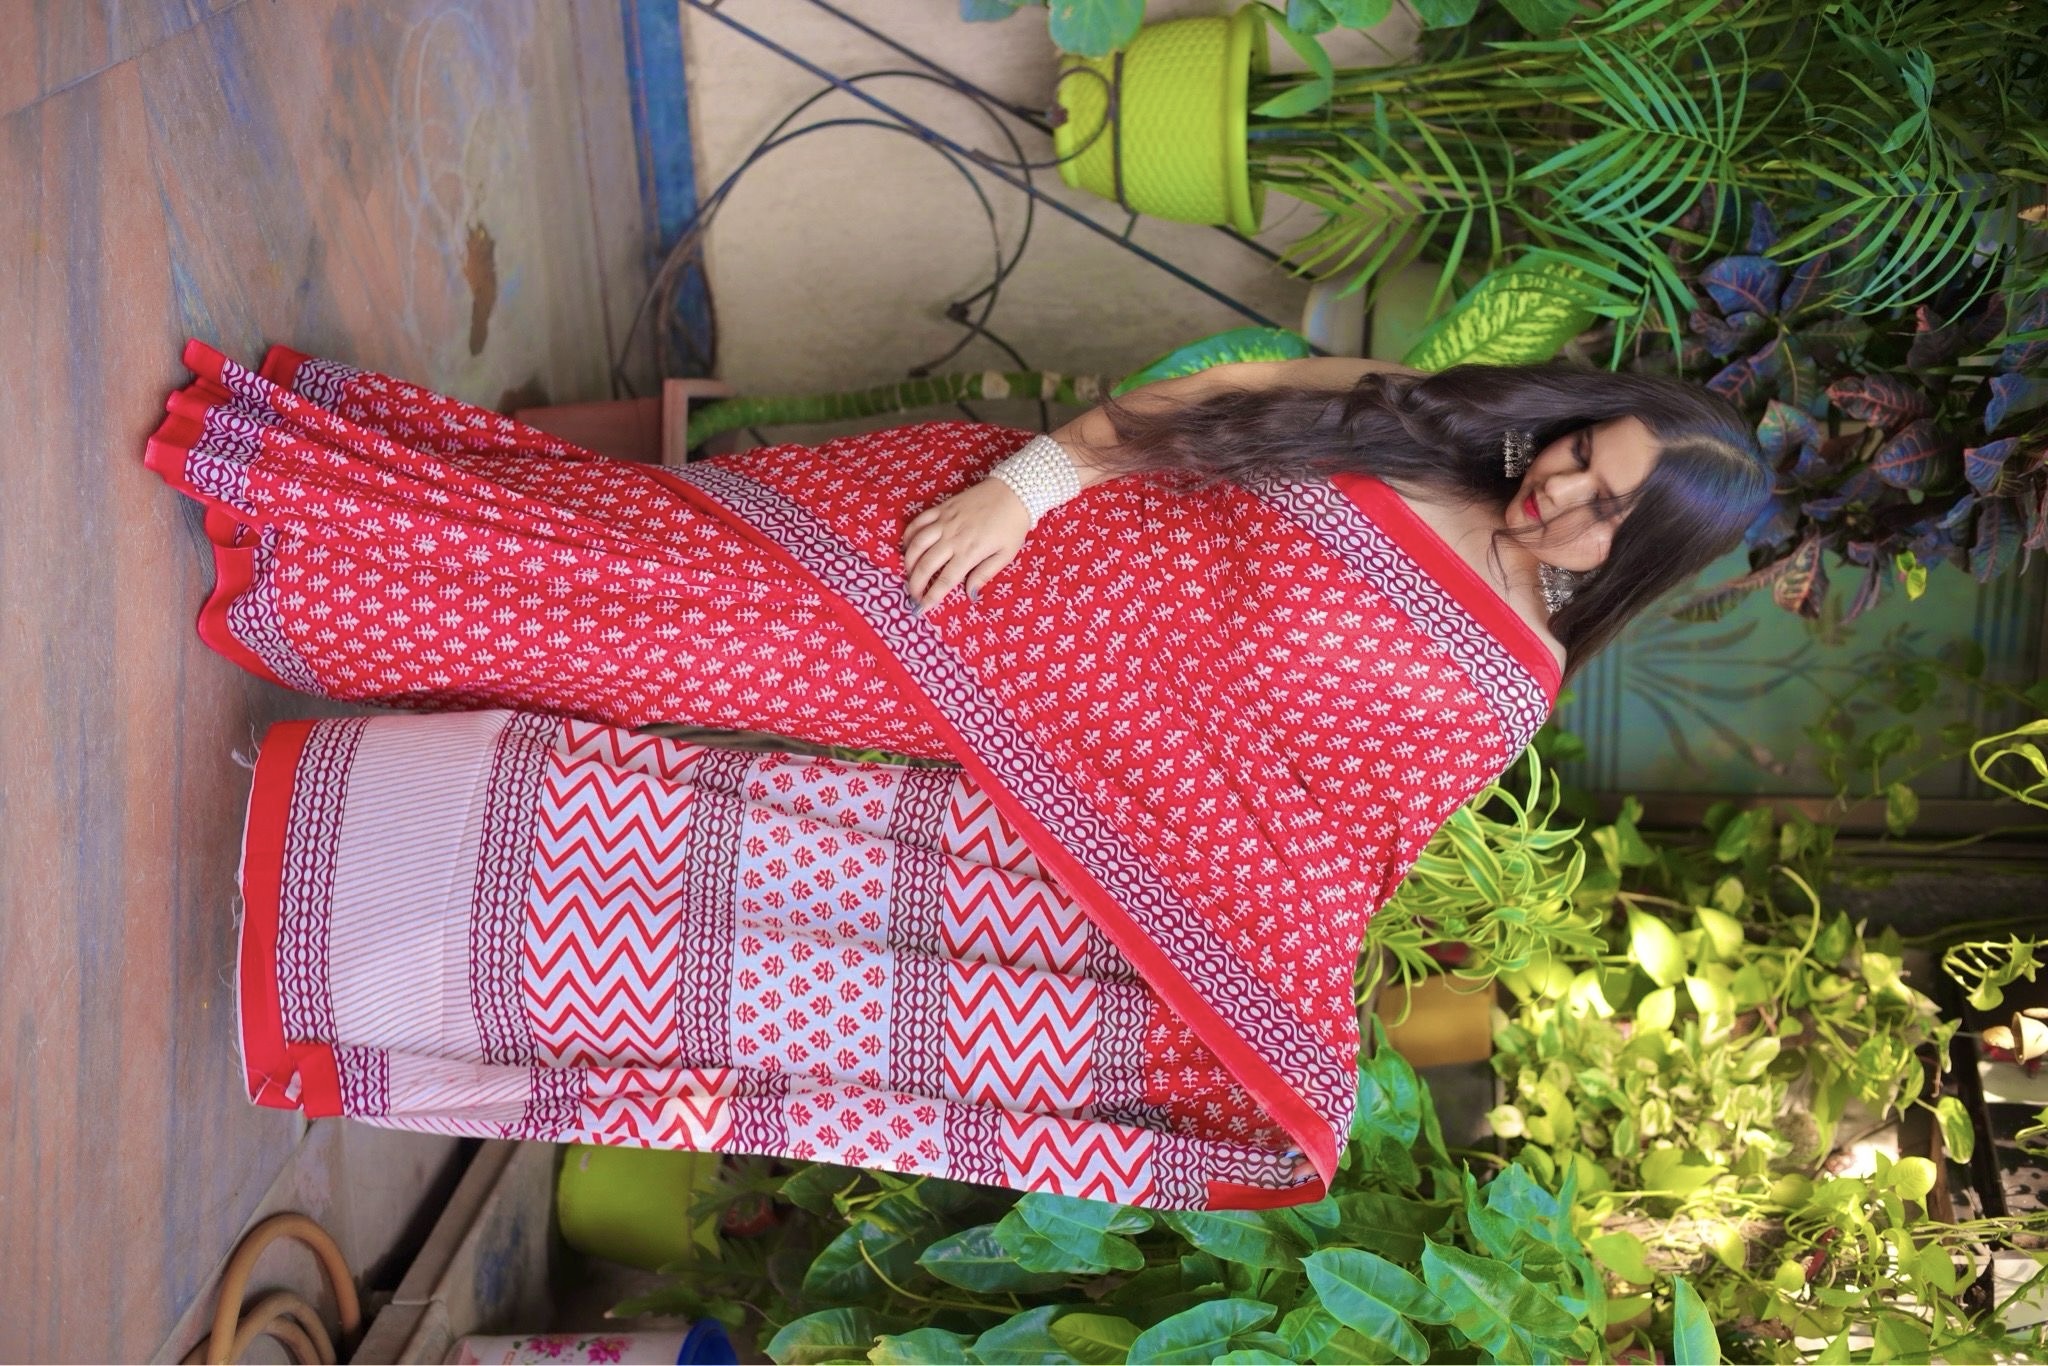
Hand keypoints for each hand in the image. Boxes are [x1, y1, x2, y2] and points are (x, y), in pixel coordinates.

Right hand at [901, 478, 1030, 610]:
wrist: (1014, 492)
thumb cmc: (1012, 526)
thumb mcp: (1006, 555)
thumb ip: (985, 574)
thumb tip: (970, 594)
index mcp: (969, 552)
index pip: (945, 580)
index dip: (932, 596)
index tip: (923, 607)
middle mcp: (952, 538)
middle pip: (925, 565)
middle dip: (915, 583)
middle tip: (913, 594)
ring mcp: (944, 521)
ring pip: (917, 543)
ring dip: (908, 561)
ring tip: (908, 573)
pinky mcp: (942, 508)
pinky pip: (918, 521)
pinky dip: (909, 535)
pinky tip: (907, 545)